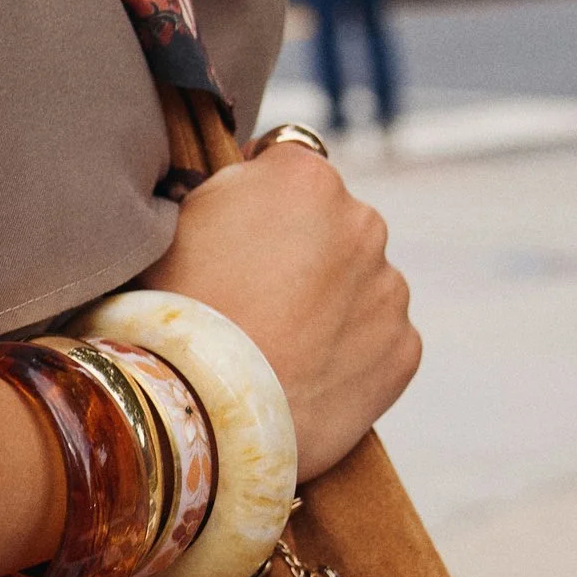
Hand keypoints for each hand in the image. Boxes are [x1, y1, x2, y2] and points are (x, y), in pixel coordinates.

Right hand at [141, 142, 419, 480]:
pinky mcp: (403, 348)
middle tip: (253, 298)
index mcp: (305, 176)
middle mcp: (363, 220)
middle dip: (304, 250)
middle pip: (333, 223)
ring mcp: (389, 287)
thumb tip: (244, 181)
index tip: (237, 233)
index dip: (260, 197)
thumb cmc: (173, 314)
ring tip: (276, 345)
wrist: (204, 414)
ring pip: (360, 282)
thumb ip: (227, 188)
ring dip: (330, 302)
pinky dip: (349, 352)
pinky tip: (303, 374)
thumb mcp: (177, 221)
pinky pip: (377, 339)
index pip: (289, 162)